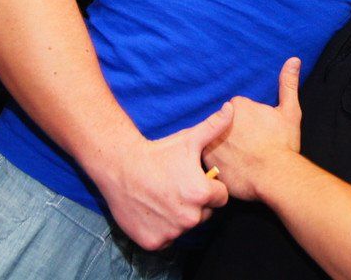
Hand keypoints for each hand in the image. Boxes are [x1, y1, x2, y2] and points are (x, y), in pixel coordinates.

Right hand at [92, 102, 233, 250]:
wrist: (119, 166)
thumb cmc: (157, 152)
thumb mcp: (188, 139)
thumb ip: (214, 126)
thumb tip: (232, 108)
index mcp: (202, 194)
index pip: (220, 197)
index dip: (210, 187)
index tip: (194, 178)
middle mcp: (189, 217)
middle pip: (205, 213)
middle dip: (196, 203)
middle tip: (177, 187)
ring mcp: (171, 232)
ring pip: (186, 226)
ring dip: (179, 216)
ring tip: (164, 197)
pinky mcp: (154, 242)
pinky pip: (167, 238)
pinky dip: (162, 229)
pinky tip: (153, 210)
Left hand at [204, 57, 301, 200]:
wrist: (276, 175)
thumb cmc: (283, 144)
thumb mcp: (289, 111)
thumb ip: (288, 84)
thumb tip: (294, 60)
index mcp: (237, 105)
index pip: (238, 112)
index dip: (250, 125)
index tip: (259, 135)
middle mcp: (220, 121)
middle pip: (225, 126)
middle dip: (234, 136)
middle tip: (252, 149)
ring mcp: (211, 142)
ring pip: (216, 143)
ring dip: (225, 150)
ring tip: (242, 162)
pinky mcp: (207, 163)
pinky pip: (210, 162)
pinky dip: (220, 165)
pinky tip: (234, 170)